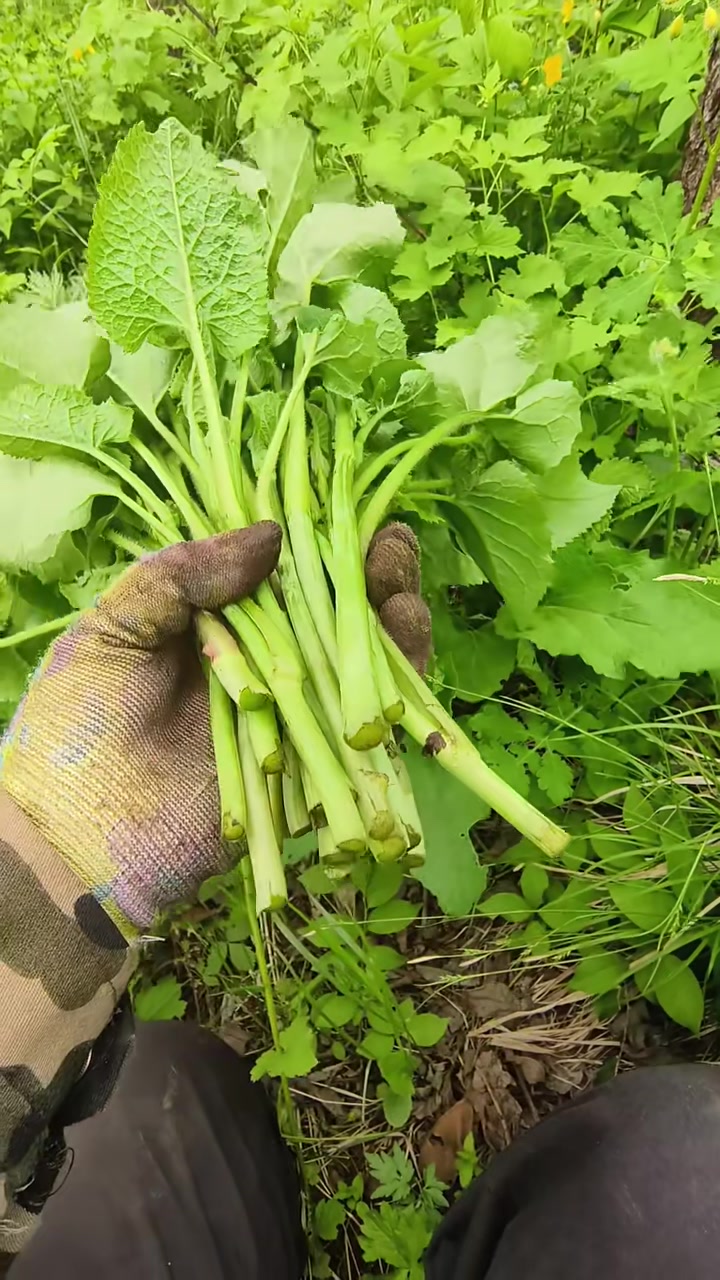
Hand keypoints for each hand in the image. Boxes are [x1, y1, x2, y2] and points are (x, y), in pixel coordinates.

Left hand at [0, 519, 428, 939]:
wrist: (77, 841)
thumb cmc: (76, 730)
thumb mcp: (111, 631)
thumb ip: (178, 576)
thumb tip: (271, 535)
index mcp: (211, 627)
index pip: (276, 574)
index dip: (315, 543)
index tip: (348, 514)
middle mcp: (259, 666)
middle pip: (328, 612)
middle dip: (366, 576)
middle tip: (393, 548)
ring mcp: (289, 716)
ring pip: (356, 661)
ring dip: (389, 620)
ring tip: (400, 587)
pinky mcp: (311, 767)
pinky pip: (364, 721)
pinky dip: (396, 682)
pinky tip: (406, 636)